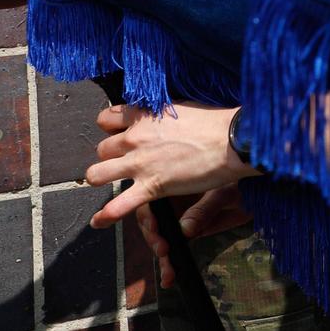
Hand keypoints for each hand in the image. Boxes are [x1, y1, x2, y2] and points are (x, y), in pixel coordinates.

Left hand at [87, 103, 257, 227]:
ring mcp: (140, 163)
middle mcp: (135, 138)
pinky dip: (106, 216)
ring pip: (97, 174)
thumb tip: (156, 118)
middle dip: (112, 156)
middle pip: (102, 149)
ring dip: (101, 180)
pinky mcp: (151, 186)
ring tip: (109, 184)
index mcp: (144, 116)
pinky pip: (119, 205)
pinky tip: (99, 221)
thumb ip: (160, 115)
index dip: (111, 128)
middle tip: (126, 162)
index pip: (106, 119)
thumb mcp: (181, 108)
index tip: (120, 133)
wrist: (232, 141)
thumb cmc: (215, 123)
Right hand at [133, 185, 253, 288]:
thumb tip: (185, 230)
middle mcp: (172, 203)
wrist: (256, 196)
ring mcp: (178, 220)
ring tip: (169, 272)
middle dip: (154, 239)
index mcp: (174, 186)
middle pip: (152, 223)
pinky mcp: (187, 234)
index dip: (148, 215)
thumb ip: (204, 210)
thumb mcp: (223, 194)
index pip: (151, 201)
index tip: (154, 228)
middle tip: (164, 251)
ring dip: (162, 258)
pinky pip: (174, 250)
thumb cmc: (240, 184)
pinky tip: (168, 279)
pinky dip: (170, 265)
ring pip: (161, 240)